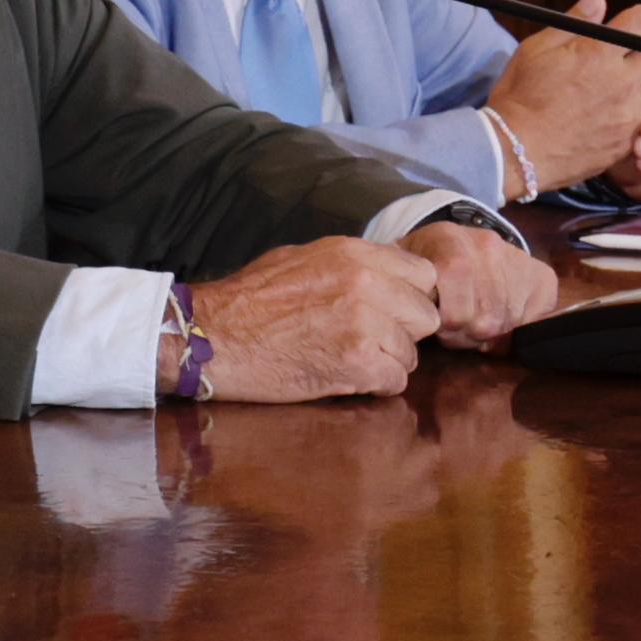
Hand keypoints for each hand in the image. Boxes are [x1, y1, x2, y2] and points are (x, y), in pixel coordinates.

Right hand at [179, 234, 435, 402]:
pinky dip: (374, 386)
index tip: (392, 312)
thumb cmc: (249, 299)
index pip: (424, 275)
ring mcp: (365, 323)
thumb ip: (352, 264)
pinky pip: (394, 382)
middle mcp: (367, 283)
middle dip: (404, 332)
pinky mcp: (356, 363)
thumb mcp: (304, 258)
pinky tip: (345, 378)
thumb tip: (386, 274)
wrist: (214, 336)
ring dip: (387, 363)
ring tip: (351, 361)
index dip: (410, 298)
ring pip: (411, 354)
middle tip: (371, 342)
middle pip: (426, 316)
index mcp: (355, 253)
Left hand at [406, 220, 556, 348]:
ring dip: (488, 335)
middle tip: (455, 328)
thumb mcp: (405, 273)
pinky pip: (535, 319)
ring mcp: (518, 259)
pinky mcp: (542, 277)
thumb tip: (417, 321)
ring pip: (507, 322)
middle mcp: (488, 244)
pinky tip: (499, 320)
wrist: (452, 245)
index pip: (457, 277)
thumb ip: (406, 291)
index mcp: (448, 238)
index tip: (437, 324)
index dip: (448, 316)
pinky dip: (516, 330)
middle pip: (484, 316)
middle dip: (465, 334)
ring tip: (473, 323)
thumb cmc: (423, 267)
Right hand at [490, 0, 640, 192]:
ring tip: (619, 91)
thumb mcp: (536, 49)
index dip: (635, 20)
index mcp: (599, 53)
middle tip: (622, 60)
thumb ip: (574, 22)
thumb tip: (598, 0)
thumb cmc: (519, 97)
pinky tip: (614, 117)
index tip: (626, 27)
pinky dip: (638, 116)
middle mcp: (622, 82)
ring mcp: (628, 115)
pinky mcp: (627, 142)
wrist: (516, 152)